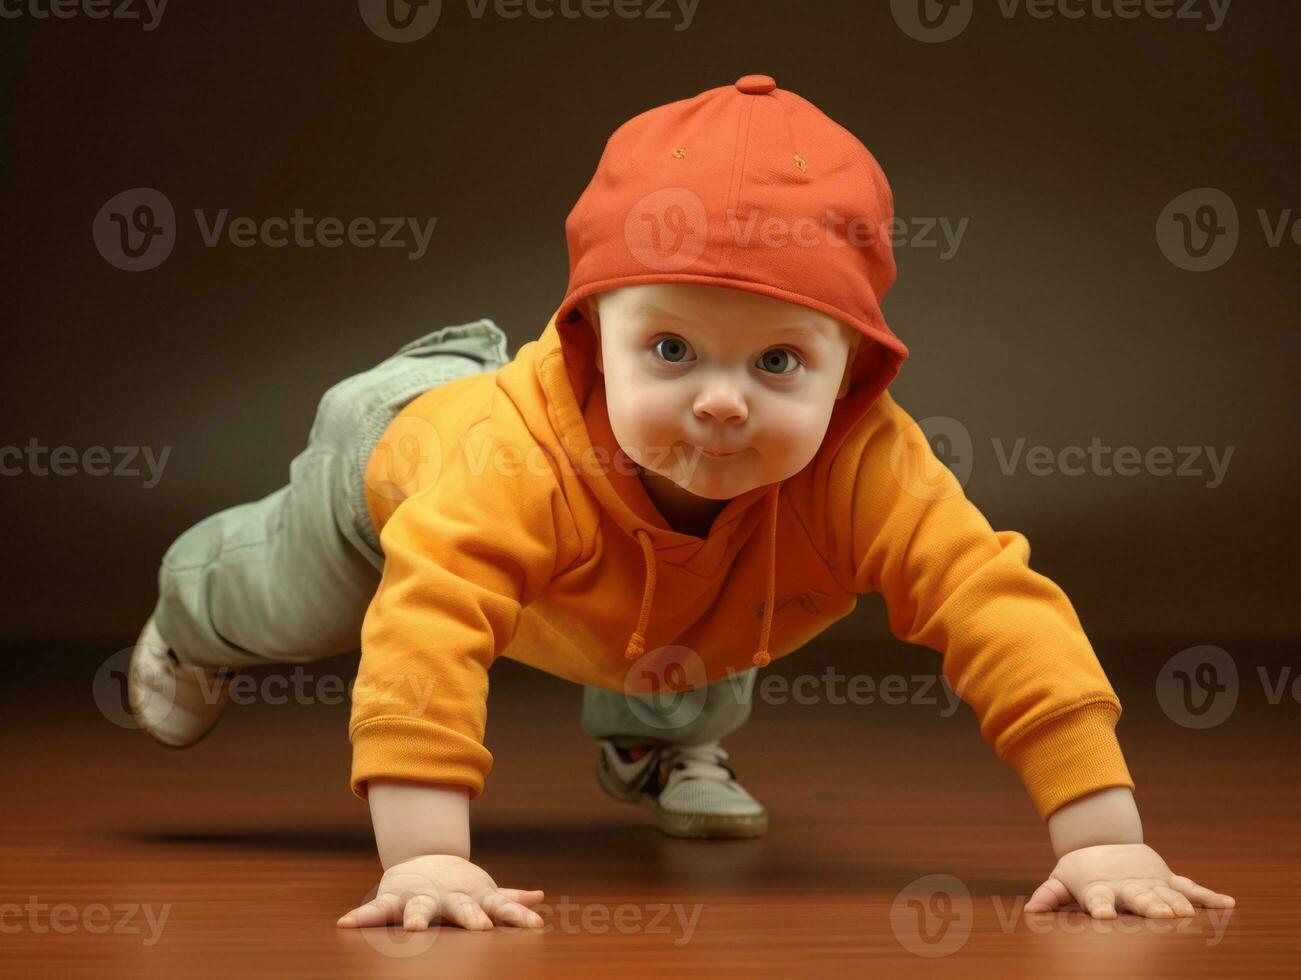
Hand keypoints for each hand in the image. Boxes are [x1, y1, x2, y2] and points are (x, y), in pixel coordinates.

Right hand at [336, 854, 545, 930]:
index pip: (502, 908)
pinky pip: (376, 910)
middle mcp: (448, 898)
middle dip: (472, 918)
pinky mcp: (393, 899)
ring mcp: (421, 897)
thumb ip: (508, 899)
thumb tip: (540, 897)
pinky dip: (361, 916)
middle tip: (482, 929)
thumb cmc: (457, 887)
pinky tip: (345, 924)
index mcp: (474, 898)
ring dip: (417, 918)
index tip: (534, 925)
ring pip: (420, 909)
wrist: (422, 859)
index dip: (518, 916)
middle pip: (463, 908)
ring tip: (414, 930)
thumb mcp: (483, 892)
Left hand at [1025, 843, 1235, 918]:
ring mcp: (1150, 881)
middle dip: (1150, 907)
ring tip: (1190, 914)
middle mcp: (1128, 886)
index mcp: (1101, 889)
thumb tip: (1028, 910)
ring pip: (1167, 894)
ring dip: (1178, 905)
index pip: (1099, 900)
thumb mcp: (1061, 881)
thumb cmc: (1081, 873)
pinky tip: (1228, 904)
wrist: (1102, 842)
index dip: (1100, 908)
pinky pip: (1190, 887)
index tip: (1102, 917)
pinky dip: (1208, 895)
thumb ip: (1048, 895)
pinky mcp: (1166, 878)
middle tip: (1162, 917)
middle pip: (1140, 898)